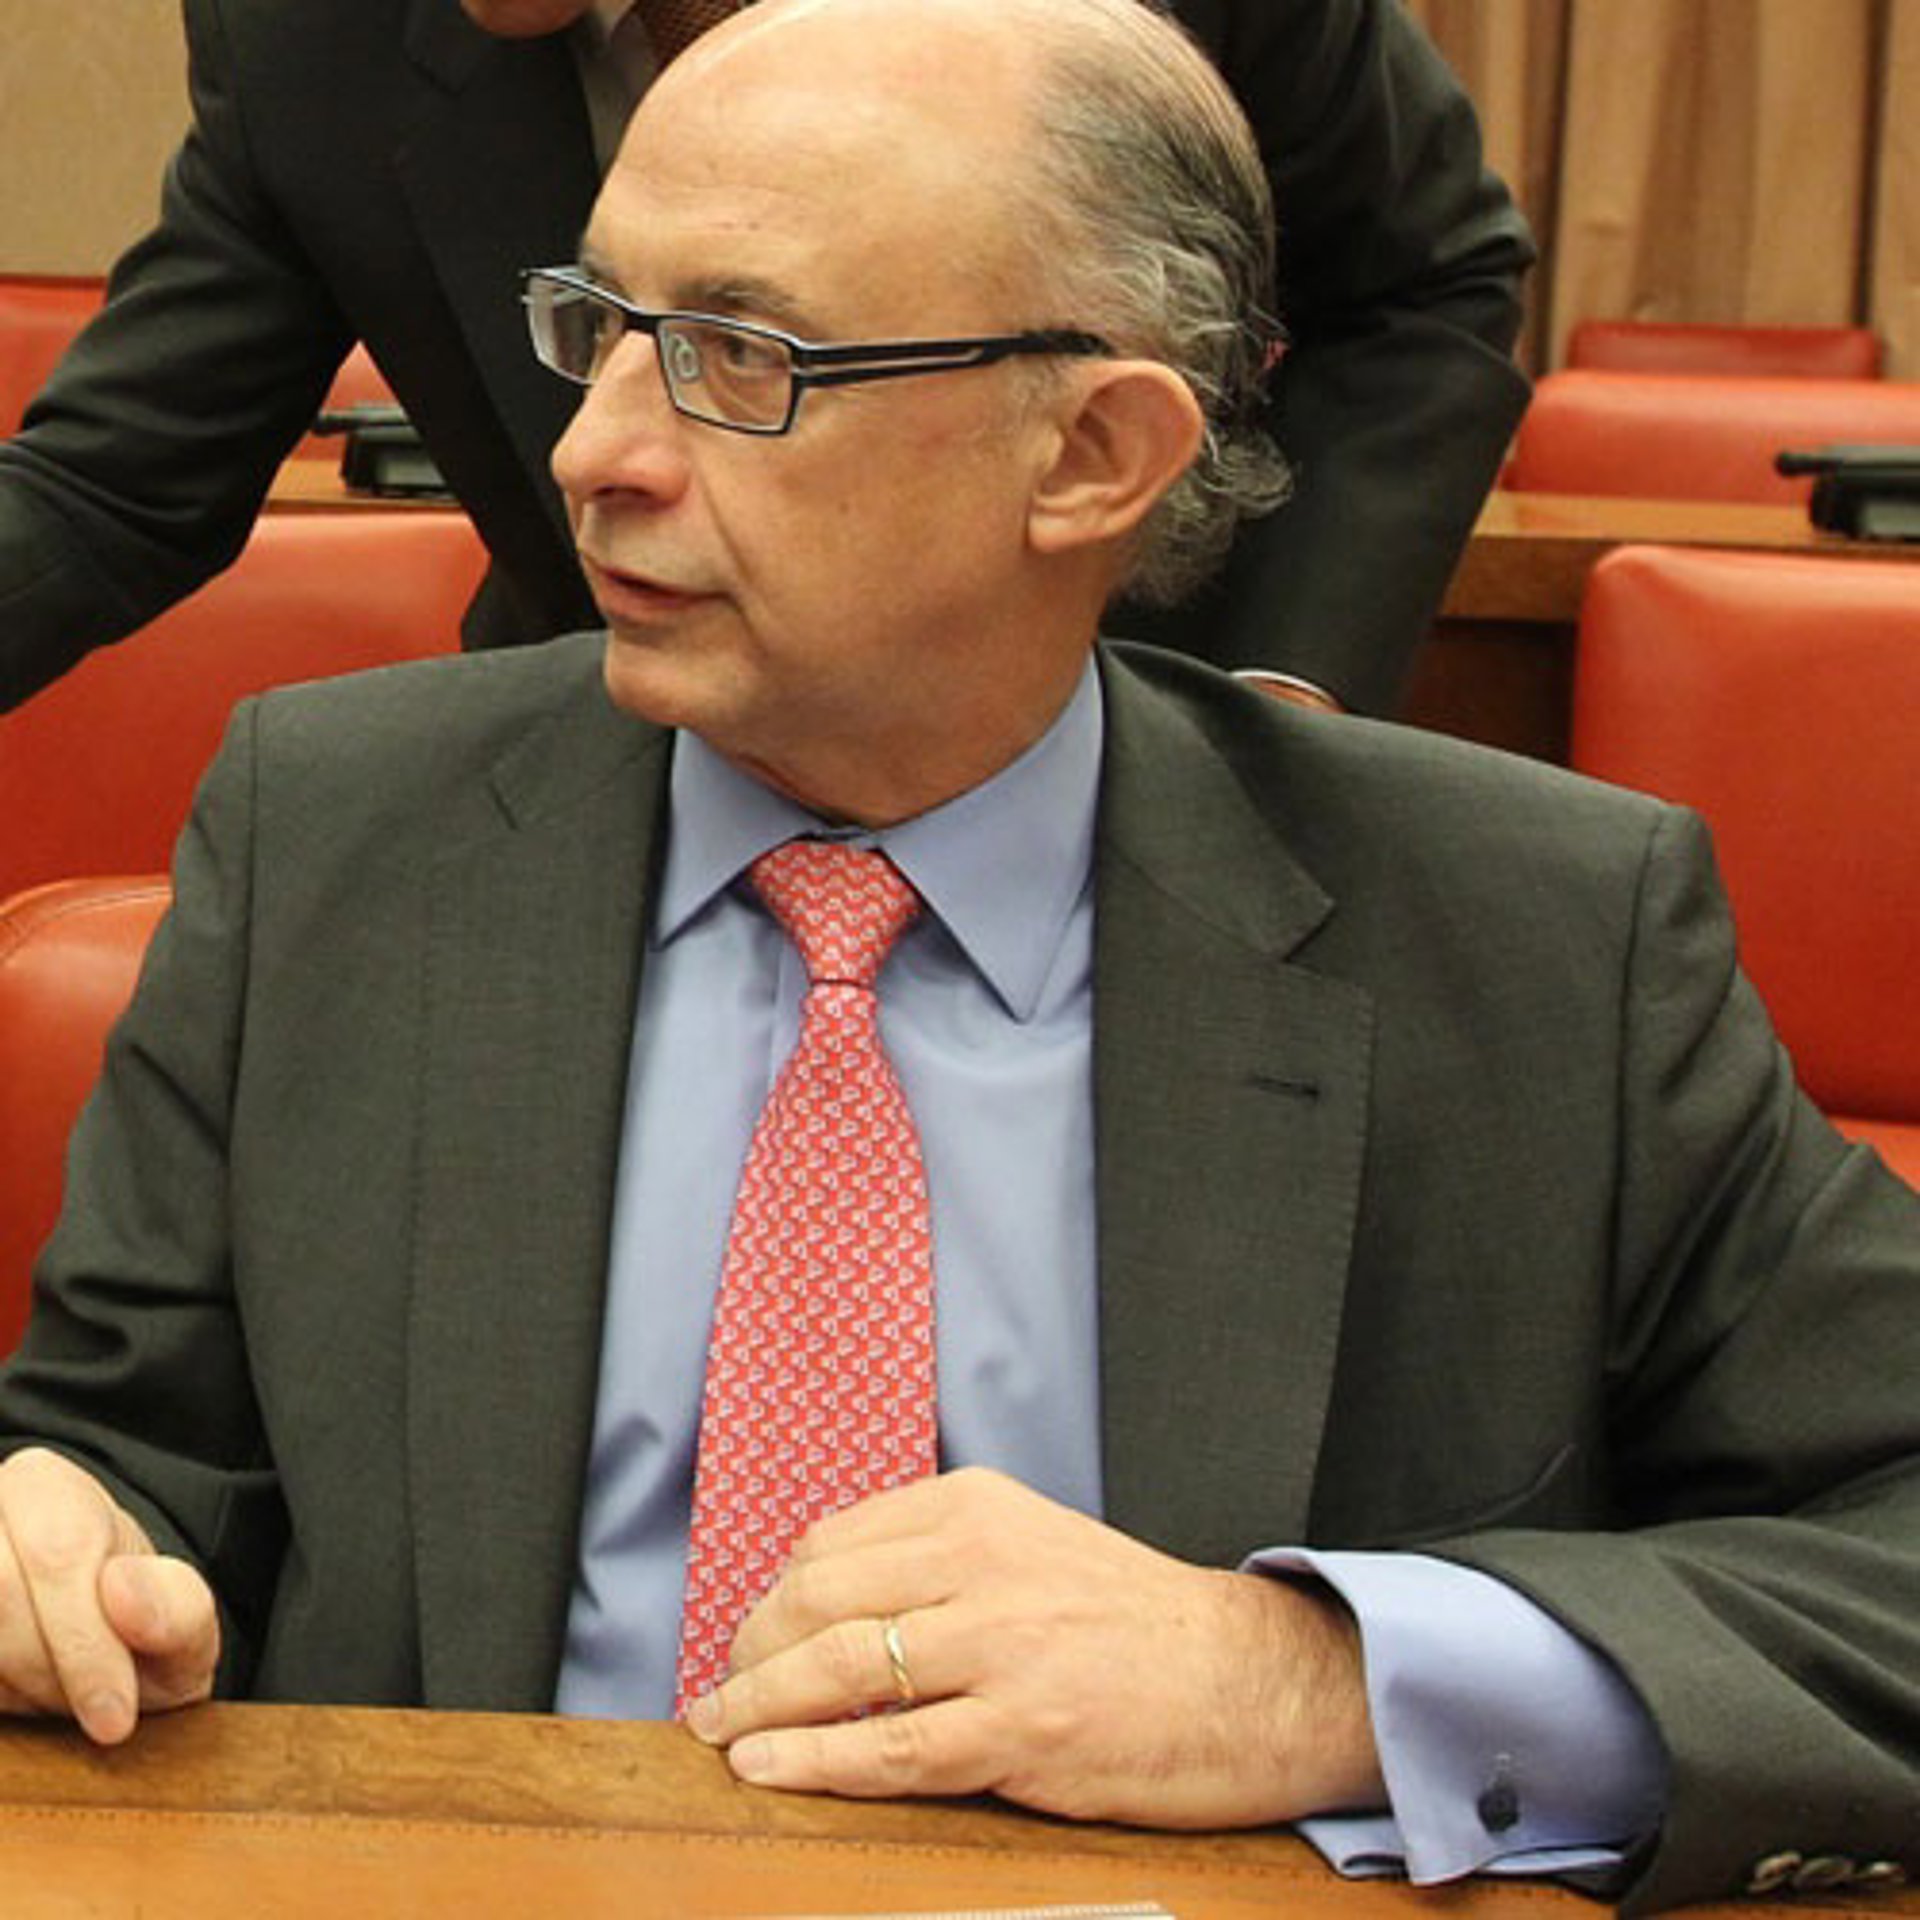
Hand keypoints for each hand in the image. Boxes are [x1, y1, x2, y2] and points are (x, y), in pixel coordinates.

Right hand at [0, 1447, 218, 1743]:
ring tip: (57, 1695)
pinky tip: (19, 1698)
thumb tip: (121, 1586)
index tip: (115, 1717)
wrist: (93, 1657)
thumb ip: (175, 1604)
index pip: (59, 1552)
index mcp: (44, 1487)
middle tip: (93, 1709)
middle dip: (50, 1668)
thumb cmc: (137, 1630)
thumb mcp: (180, 1622)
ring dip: (13, 1689)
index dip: (86, 1644)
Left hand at [685, 1467, 1382, 1826]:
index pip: (832, 1543)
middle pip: (819, 1600)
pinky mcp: (1022, 1729)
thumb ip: (940, 1556)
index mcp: (978, 1507)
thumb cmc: (1134, 1620)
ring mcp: (1002, 1646)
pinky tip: (769, 1771)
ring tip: (719, 1733)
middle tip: (721, 1693)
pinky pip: (891, 1751)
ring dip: (759, 1709)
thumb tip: (830, 1598)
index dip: (774, 1598)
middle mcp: (982, 1563)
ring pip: (842, 1671)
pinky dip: (813, 1763)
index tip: (752, 1637)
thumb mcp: (1033, 1544)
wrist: (1245, 1679)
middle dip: (751, 1653)